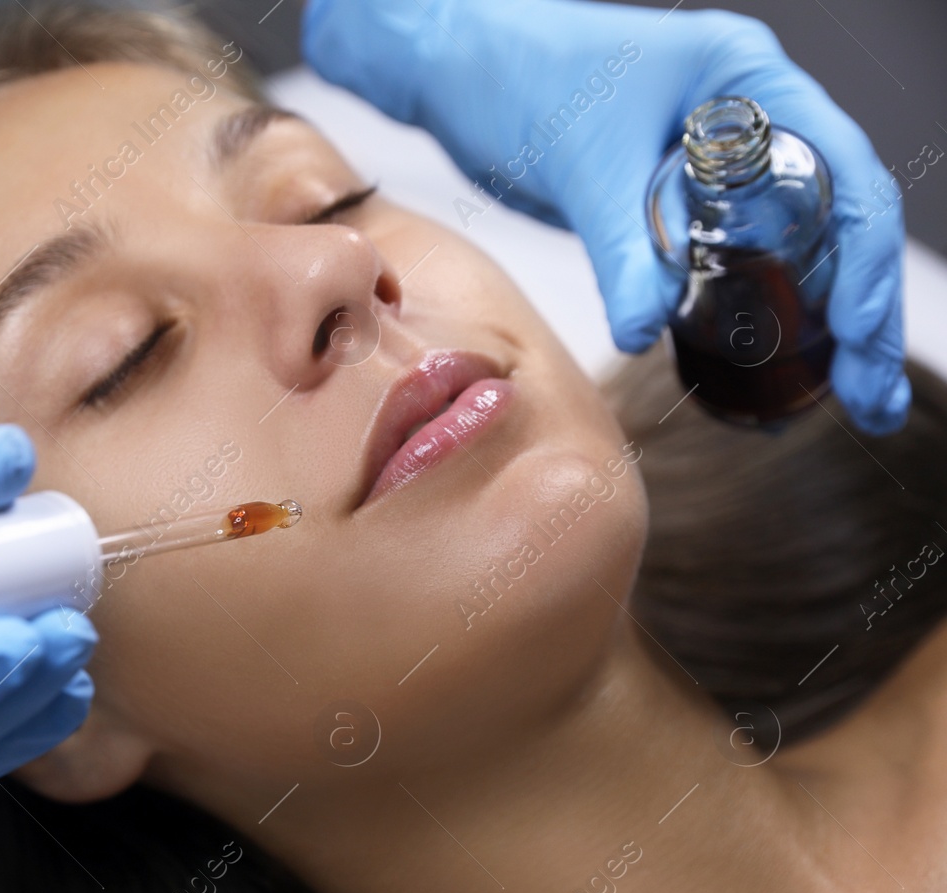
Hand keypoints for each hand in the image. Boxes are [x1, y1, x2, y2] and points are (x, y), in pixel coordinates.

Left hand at [302, 0, 908, 433]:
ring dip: (815, 323)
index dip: (867, 264)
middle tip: (868, 394)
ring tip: (840, 396)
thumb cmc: (516, 75)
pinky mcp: (668, 195)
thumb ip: (623, 252)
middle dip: (858, 312)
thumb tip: (648, 332)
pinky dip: (750, 310)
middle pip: (834, 219)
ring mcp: (711, 157)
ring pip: (789, 245)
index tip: (862, 335)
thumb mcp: (583, 168)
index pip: (845, 175)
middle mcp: (746, 114)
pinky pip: (729, 257)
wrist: (452, 69)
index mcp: (747, 80)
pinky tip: (762, 366)